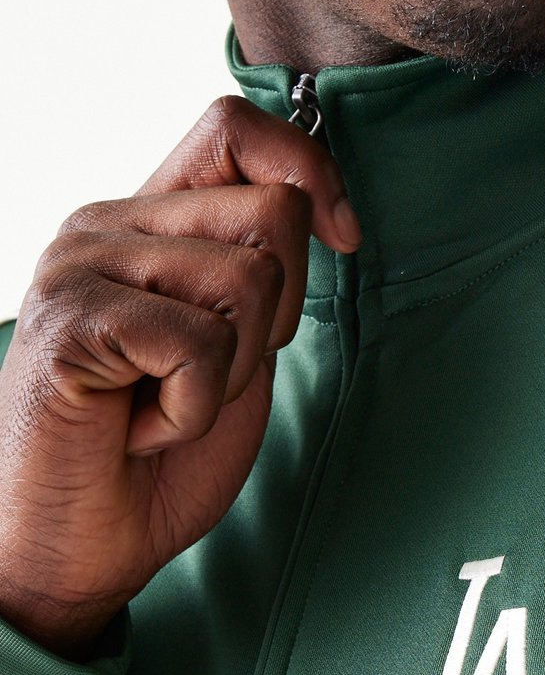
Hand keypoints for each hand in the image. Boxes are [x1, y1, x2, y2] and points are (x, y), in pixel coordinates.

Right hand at [0, 97, 359, 657]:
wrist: (79, 545)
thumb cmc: (155, 455)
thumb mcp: (233, 349)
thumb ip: (258, 274)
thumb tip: (318, 206)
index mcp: (145, 224)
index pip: (233, 129)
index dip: (308, 168)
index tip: (344, 234)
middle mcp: (106, 227)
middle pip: (271, 214)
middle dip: (276, 317)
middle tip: (207, 376)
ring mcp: (80, 268)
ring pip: (250, 279)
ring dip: (232, 372)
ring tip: (166, 403)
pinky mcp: (70, 322)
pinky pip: (199, 344)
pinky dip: (192, 409)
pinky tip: (141, 427)